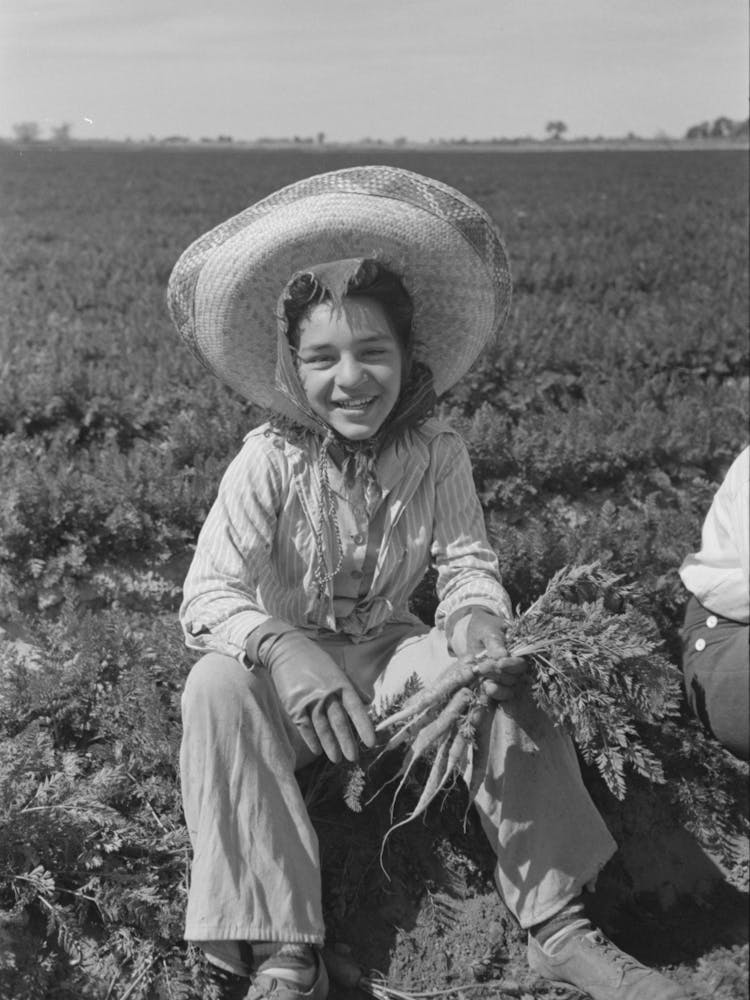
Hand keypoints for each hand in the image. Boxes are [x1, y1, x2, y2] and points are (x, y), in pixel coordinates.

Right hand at [256, 630, 375, 762]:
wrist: (286, 650)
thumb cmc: (315, 660)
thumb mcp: (337, 669)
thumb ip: (353, 686)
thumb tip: (368, 702)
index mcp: (341, 683)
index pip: (356, 709)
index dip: (364, 726)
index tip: (371, 742)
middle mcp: (326, 693)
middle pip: (339, 722)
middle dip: (347, 742)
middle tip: (354, 758)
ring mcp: (309, 700)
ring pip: (322, 727)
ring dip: (330, 745)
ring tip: (337, 759)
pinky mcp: (293, 705)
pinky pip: (304, 727)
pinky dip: (311, 740)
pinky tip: (317, 750)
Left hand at [457, 608, 526, 702]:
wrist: (471, 633)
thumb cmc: (483, 628)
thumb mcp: (488, 631)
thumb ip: (495, 643)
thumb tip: (503, 655)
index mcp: (519, 652)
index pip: (520, 663)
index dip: (511, 665)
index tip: (499, 663)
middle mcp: (516, 667)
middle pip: (514, 677)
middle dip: (499, 674)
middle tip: (482, 668)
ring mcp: (506, 678)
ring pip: (508, 689)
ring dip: (498, 688)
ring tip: (485, 684)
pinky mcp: (495, 686)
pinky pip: (499, 696)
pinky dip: (493, 696)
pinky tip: (485, 693)